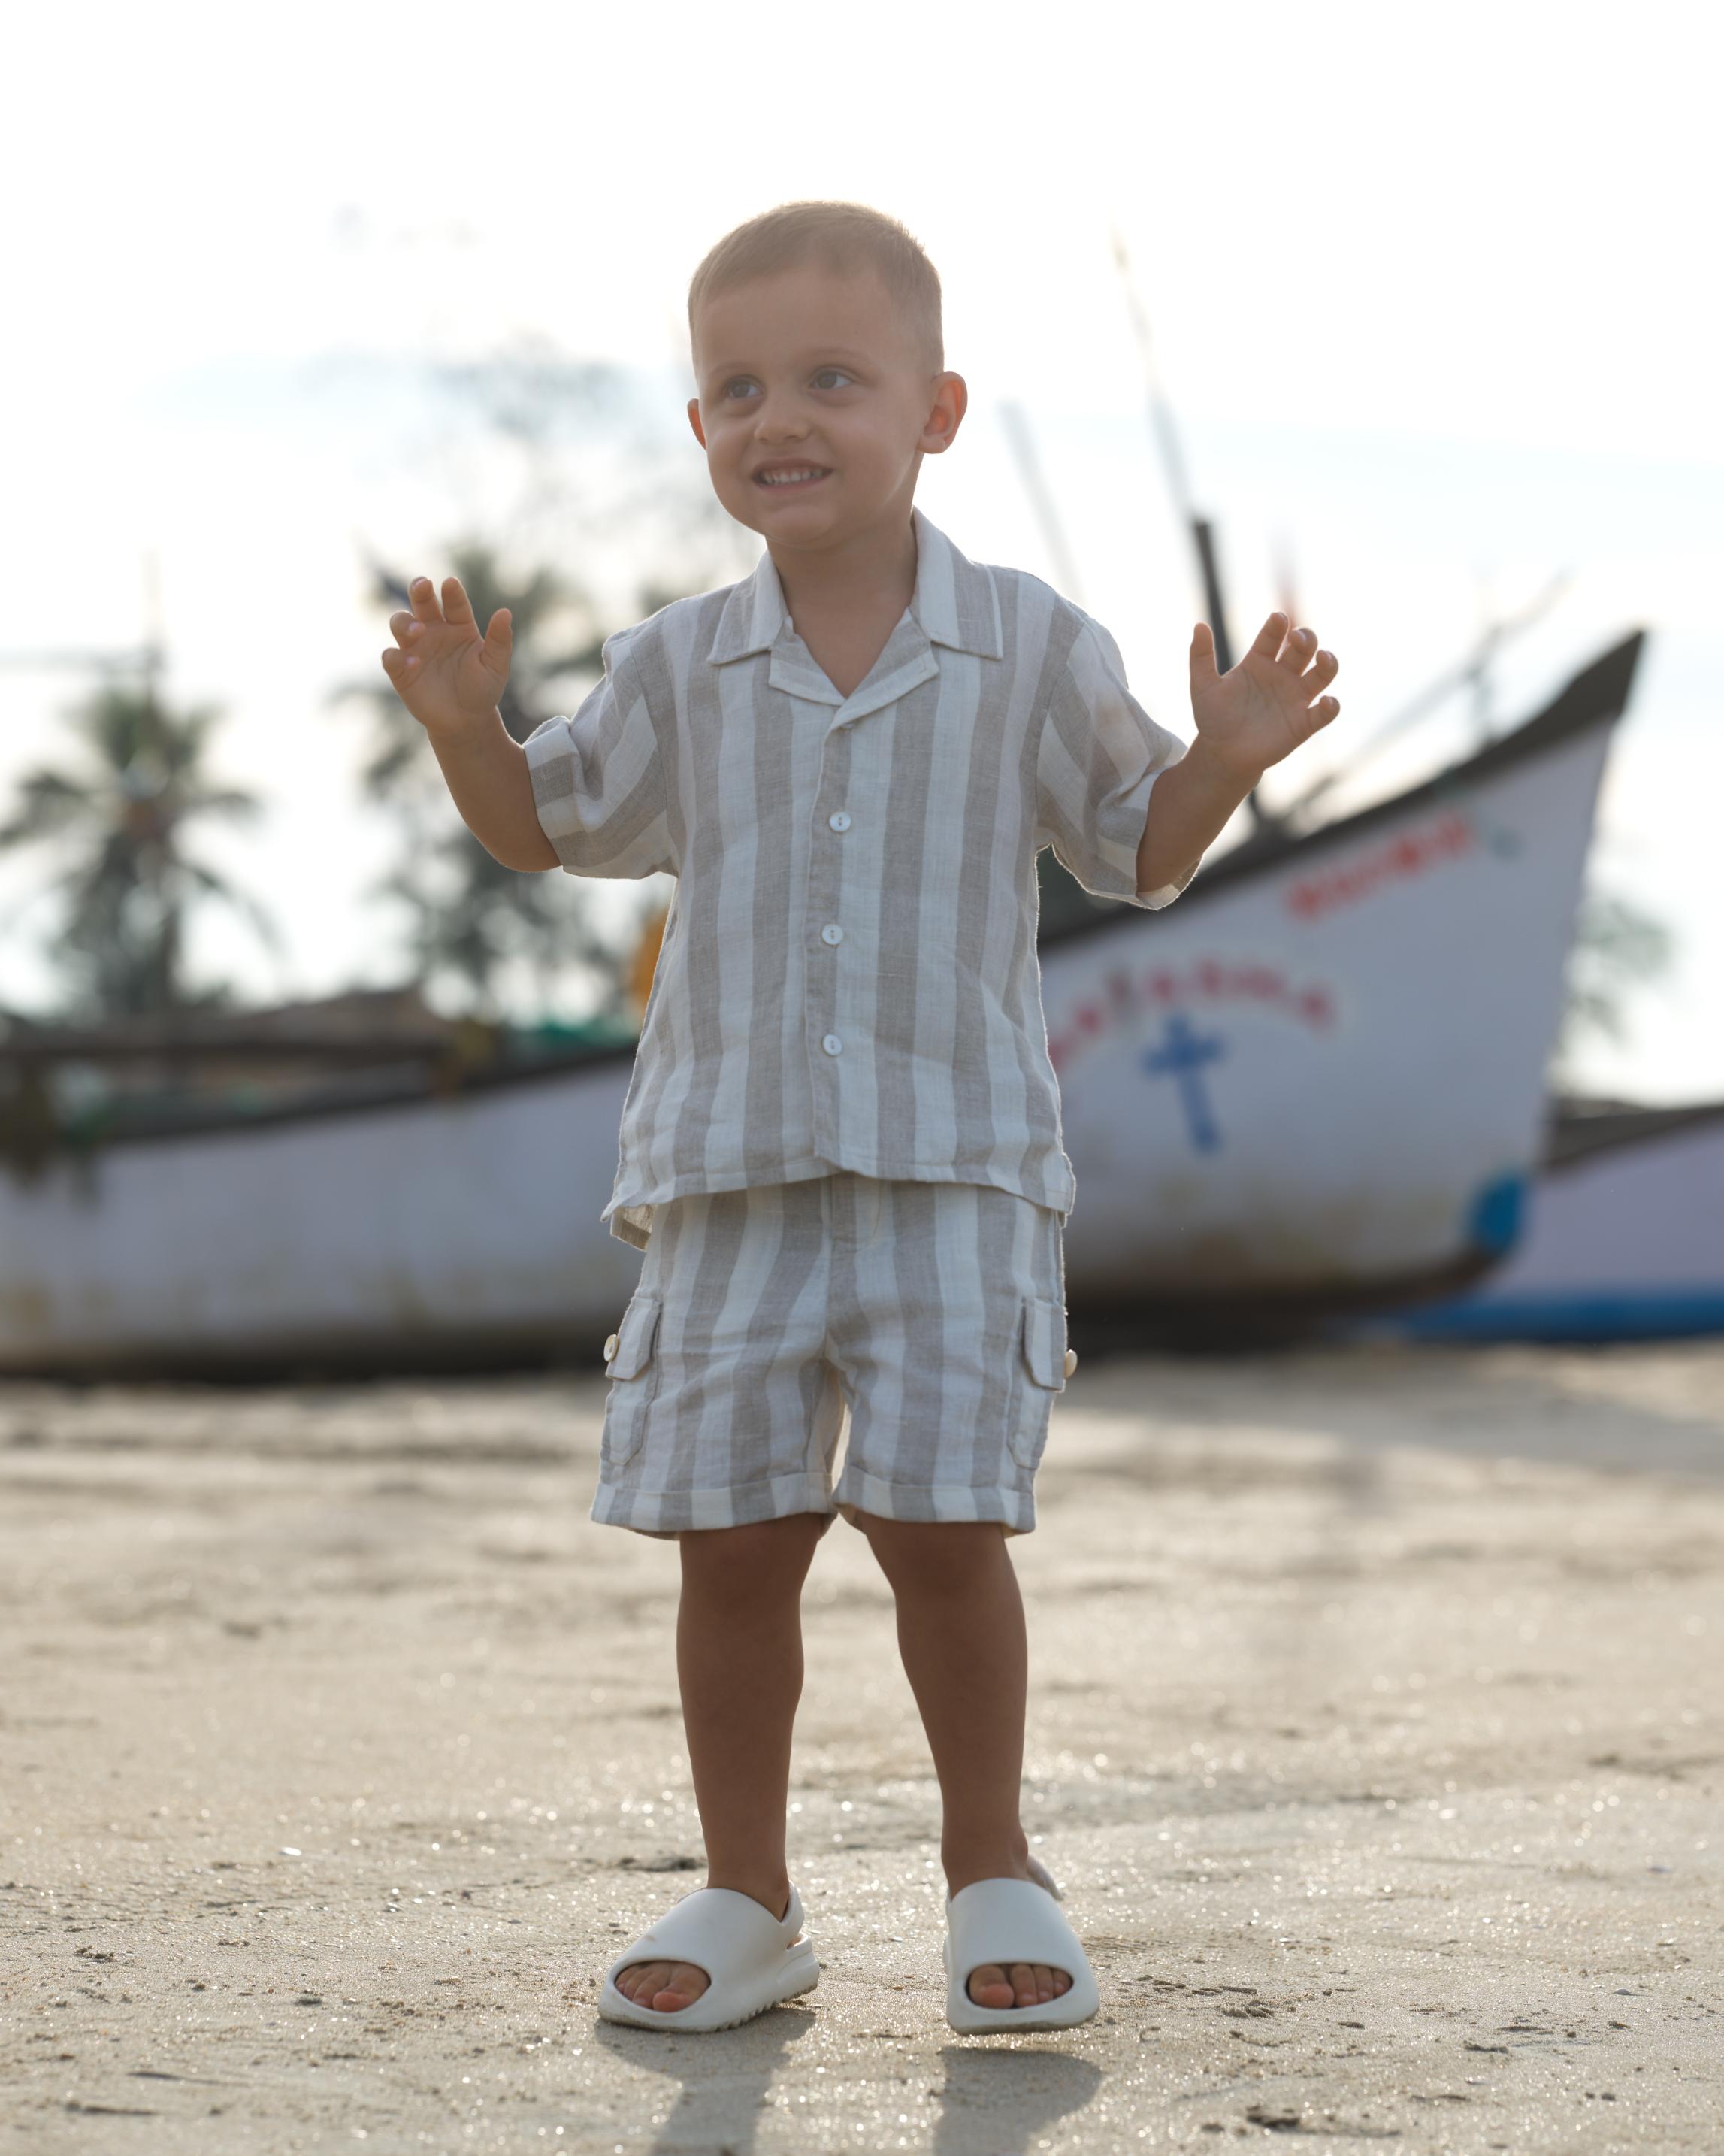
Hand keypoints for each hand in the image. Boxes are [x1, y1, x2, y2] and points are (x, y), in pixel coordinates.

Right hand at [380, 575, 512, 735]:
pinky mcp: (400, 670)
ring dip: (405, 623)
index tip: (451, 583)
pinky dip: (397, 656)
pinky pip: (391, 657)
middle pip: (421, 602)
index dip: (452, 593)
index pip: (454, 603)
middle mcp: (434, 631)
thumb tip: (505, 612)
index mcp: (458, 626)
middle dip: (419, 590)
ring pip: (399, 623)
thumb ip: (500, 640)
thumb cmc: (482, 689)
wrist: (466, 722)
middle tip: (422, 585)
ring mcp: (415, 648)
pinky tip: (413, 662)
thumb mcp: (495, 666)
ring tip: (418, 631)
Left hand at [1187, 614, 1339, 785]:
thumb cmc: (1213, 718)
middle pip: (1303, 648)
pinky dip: (1331, 706)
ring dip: (1328, 663)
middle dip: (1306, 638)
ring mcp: (1294, 698)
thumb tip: (1199, 626)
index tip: (1277, 619)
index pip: (1273, 635)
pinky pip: (1324, 713)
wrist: (1221, 754)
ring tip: (1324, 657)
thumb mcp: (1202, 687)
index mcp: (1259, 661)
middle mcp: (1282, 675)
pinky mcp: (1302, 723)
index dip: (1277, 625)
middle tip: (1298, 638)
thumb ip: (1200, 657)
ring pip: (1322, 674)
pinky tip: (1327, 701)